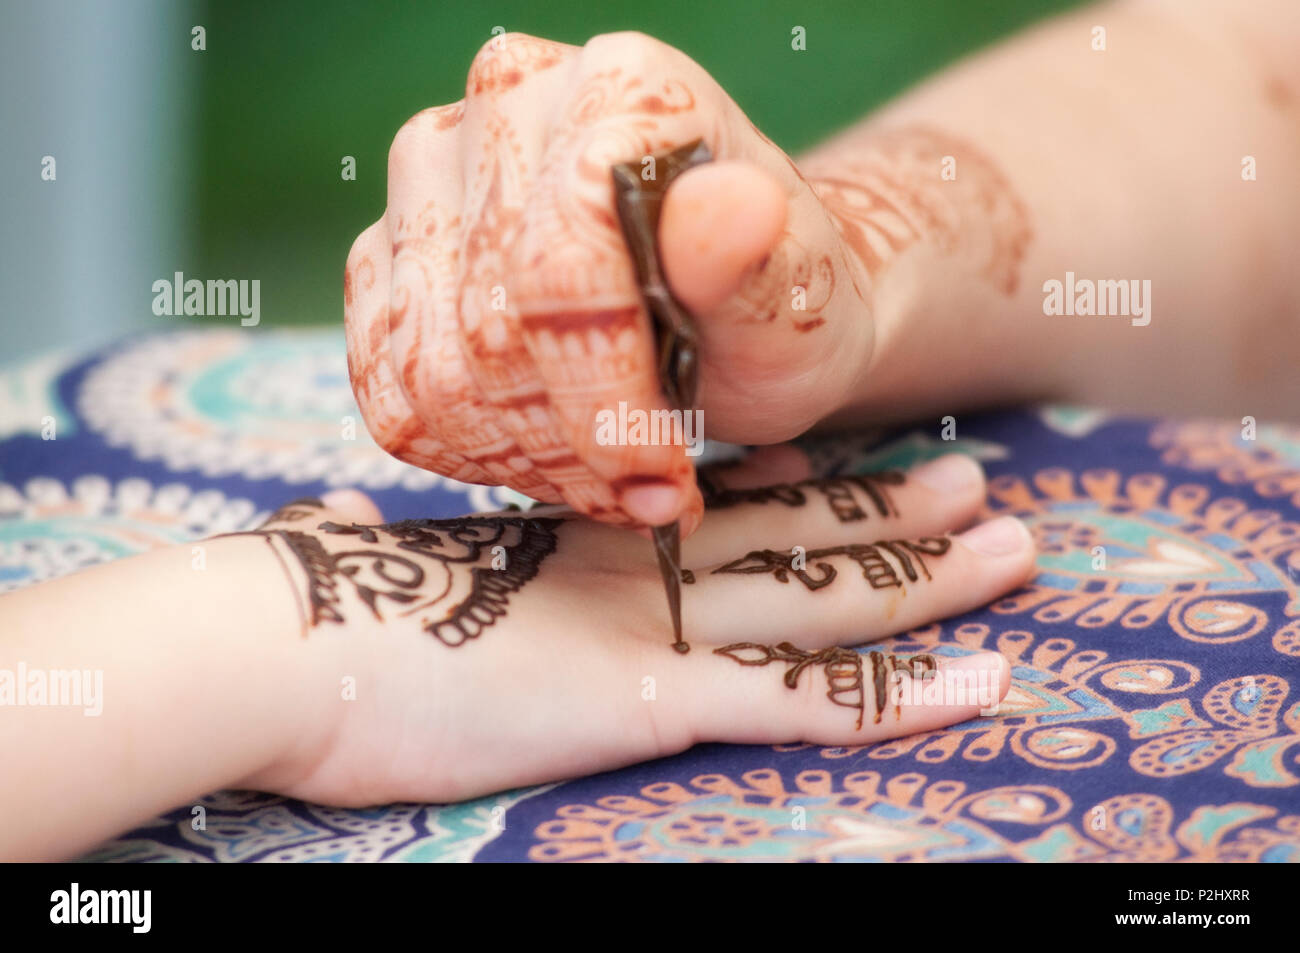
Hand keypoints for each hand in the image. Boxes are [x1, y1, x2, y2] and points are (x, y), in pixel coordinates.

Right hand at [244, 452, 1032, 805]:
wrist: (276, 640)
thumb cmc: (308, 609)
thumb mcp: (364, 561)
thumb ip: (381, 541)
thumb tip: (339, 518)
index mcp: (579, 536)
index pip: (712, 502)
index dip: (798, 482)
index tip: (857, 462)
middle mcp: (635, 565)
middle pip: (790, 533)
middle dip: (889, 511)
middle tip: (977, 484)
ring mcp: (651, 627)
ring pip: (821, 597)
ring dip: (923, 578)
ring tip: (1015, 548)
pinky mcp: (647, 697)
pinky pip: (799, 699)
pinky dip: (896, 696)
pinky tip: (981, 685)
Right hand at [345, 31, 878, 535]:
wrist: (739, 313)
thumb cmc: (775, 299)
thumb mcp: (797, 297)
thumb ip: (756, 263)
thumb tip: (731, 211)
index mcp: (618, 86)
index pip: (561, 264)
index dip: (601, 393)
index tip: (657, 472)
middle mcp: (504, 105)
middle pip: (487, 326)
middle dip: (570, 444)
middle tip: (641, 492)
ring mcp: (430, 176)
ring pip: (429, 369)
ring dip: (520, 459)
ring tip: (601, 480)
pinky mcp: (388, 252)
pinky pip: (386, 386)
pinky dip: (464, 452)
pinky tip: (540, 460)